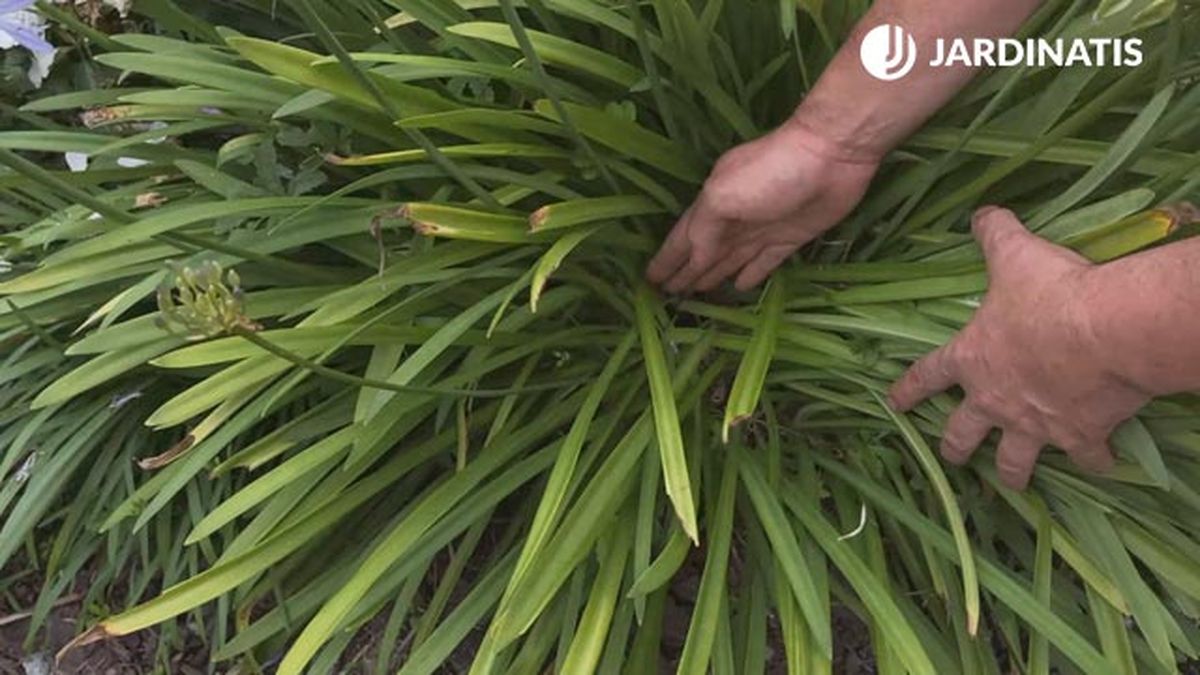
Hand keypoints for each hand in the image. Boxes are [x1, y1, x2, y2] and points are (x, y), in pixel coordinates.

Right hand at [645, 119, 878, 292]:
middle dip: (685, 271)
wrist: (831, 154)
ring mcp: (763, 228)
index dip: (667, 259)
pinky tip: (740, 286)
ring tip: (694, 295)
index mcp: (713, 203)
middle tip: (666, 294)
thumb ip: (703, 228)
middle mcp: (735, 218)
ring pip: (730, 258)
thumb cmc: (771, 171)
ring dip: (712, 275)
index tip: (649, 281)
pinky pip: (765, 261)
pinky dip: (751, 274)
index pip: (684, 238)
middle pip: (704, 251)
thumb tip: (692, 260)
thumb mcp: (724, 195)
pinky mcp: (791, 237)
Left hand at [888, 207, 1150, 489]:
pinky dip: (1096, 461)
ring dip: (1012, 474)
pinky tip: (1102, 463)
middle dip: (954, 447)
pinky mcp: (1079, 436)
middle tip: (951, 455)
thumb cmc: (1050, 292)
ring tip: (1011, 483)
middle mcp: (995, 400)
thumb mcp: (1014, 255)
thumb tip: (981, 213)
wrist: (1105, 332)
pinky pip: (1088, 457)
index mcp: (972, 359)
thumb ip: (994, 234)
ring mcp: (1035, 425)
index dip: (906, 390)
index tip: (891, 405)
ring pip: (1014, 462)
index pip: (926, 375)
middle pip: (962, 434)